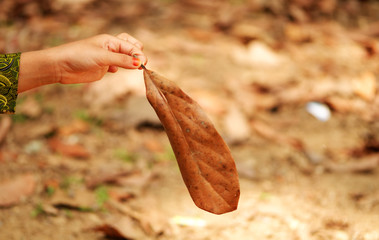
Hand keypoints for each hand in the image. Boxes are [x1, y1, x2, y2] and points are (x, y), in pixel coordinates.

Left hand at [18, 33, 146, 92]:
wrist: (60, 67)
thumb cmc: (79, 56)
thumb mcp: (103, 57)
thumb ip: (122, 60)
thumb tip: (139, 64)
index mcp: (110, 41)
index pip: (131, 46)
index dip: (139, 55)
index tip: (143, 65)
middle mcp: (110, 48)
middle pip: (130, 47)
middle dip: (137, 54)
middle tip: (141, 65)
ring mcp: (106, 58)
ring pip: (124, 58)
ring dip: (130, 62)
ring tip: (135, 69)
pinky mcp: (102, 68)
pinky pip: (117, 66)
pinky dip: (120, 68)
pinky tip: (115, 71)